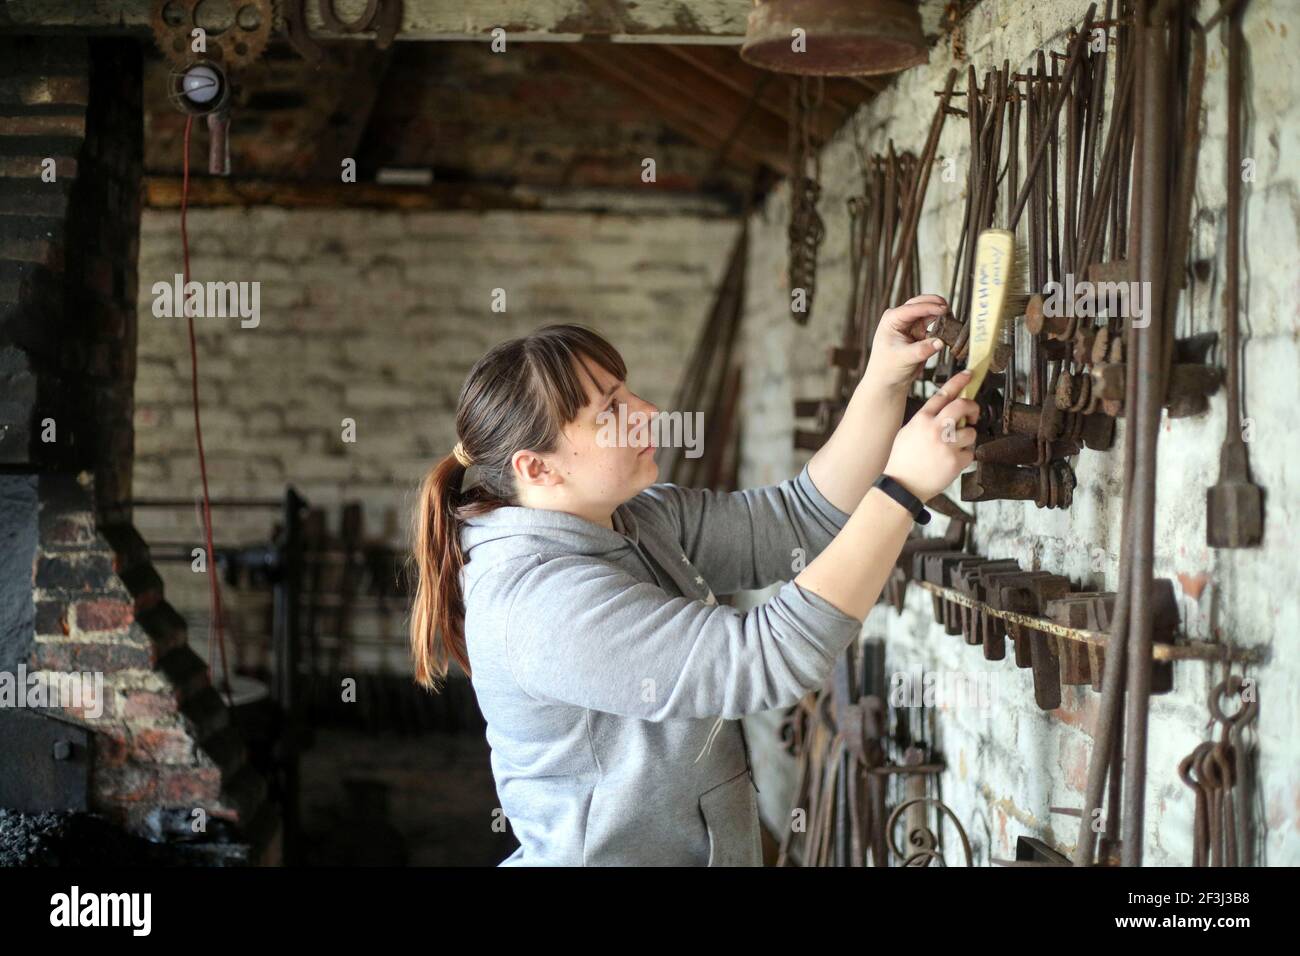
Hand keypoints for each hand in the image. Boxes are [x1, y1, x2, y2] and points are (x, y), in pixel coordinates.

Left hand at [863, 294, 949, 391]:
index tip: (943, 309)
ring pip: (929, 312)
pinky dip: (942, 324)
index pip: (912, 308)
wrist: (888, 380)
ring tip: (952, 318)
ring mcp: (911, 324)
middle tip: (949, 310)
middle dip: (936, 305)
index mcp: (892, 319)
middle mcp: (901, 318)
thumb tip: (939, 342)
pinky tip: (950, 328)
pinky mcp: (920, 332)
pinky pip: (934, 323)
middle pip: (921, 303)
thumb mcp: (905, 358)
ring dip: (941, 313)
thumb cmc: (888, 368)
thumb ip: (922, 349)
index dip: (929, 307)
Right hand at [881, 370, 979, 501]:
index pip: (943, 394)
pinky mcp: (956, 461)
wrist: (902, 486)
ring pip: (972, 432)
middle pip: (963, 406)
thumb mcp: (907, 432)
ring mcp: (947, 445)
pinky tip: (951, 462)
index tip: (969, 375)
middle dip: (973, 407)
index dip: (958, 381)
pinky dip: (964, 457)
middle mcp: (935, 429)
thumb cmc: (902, 461)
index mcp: (922, 419)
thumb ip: (925, 420)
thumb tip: (945, 413)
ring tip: (955, 447)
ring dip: (967, 438)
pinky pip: (970, 453)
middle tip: (973, 413)